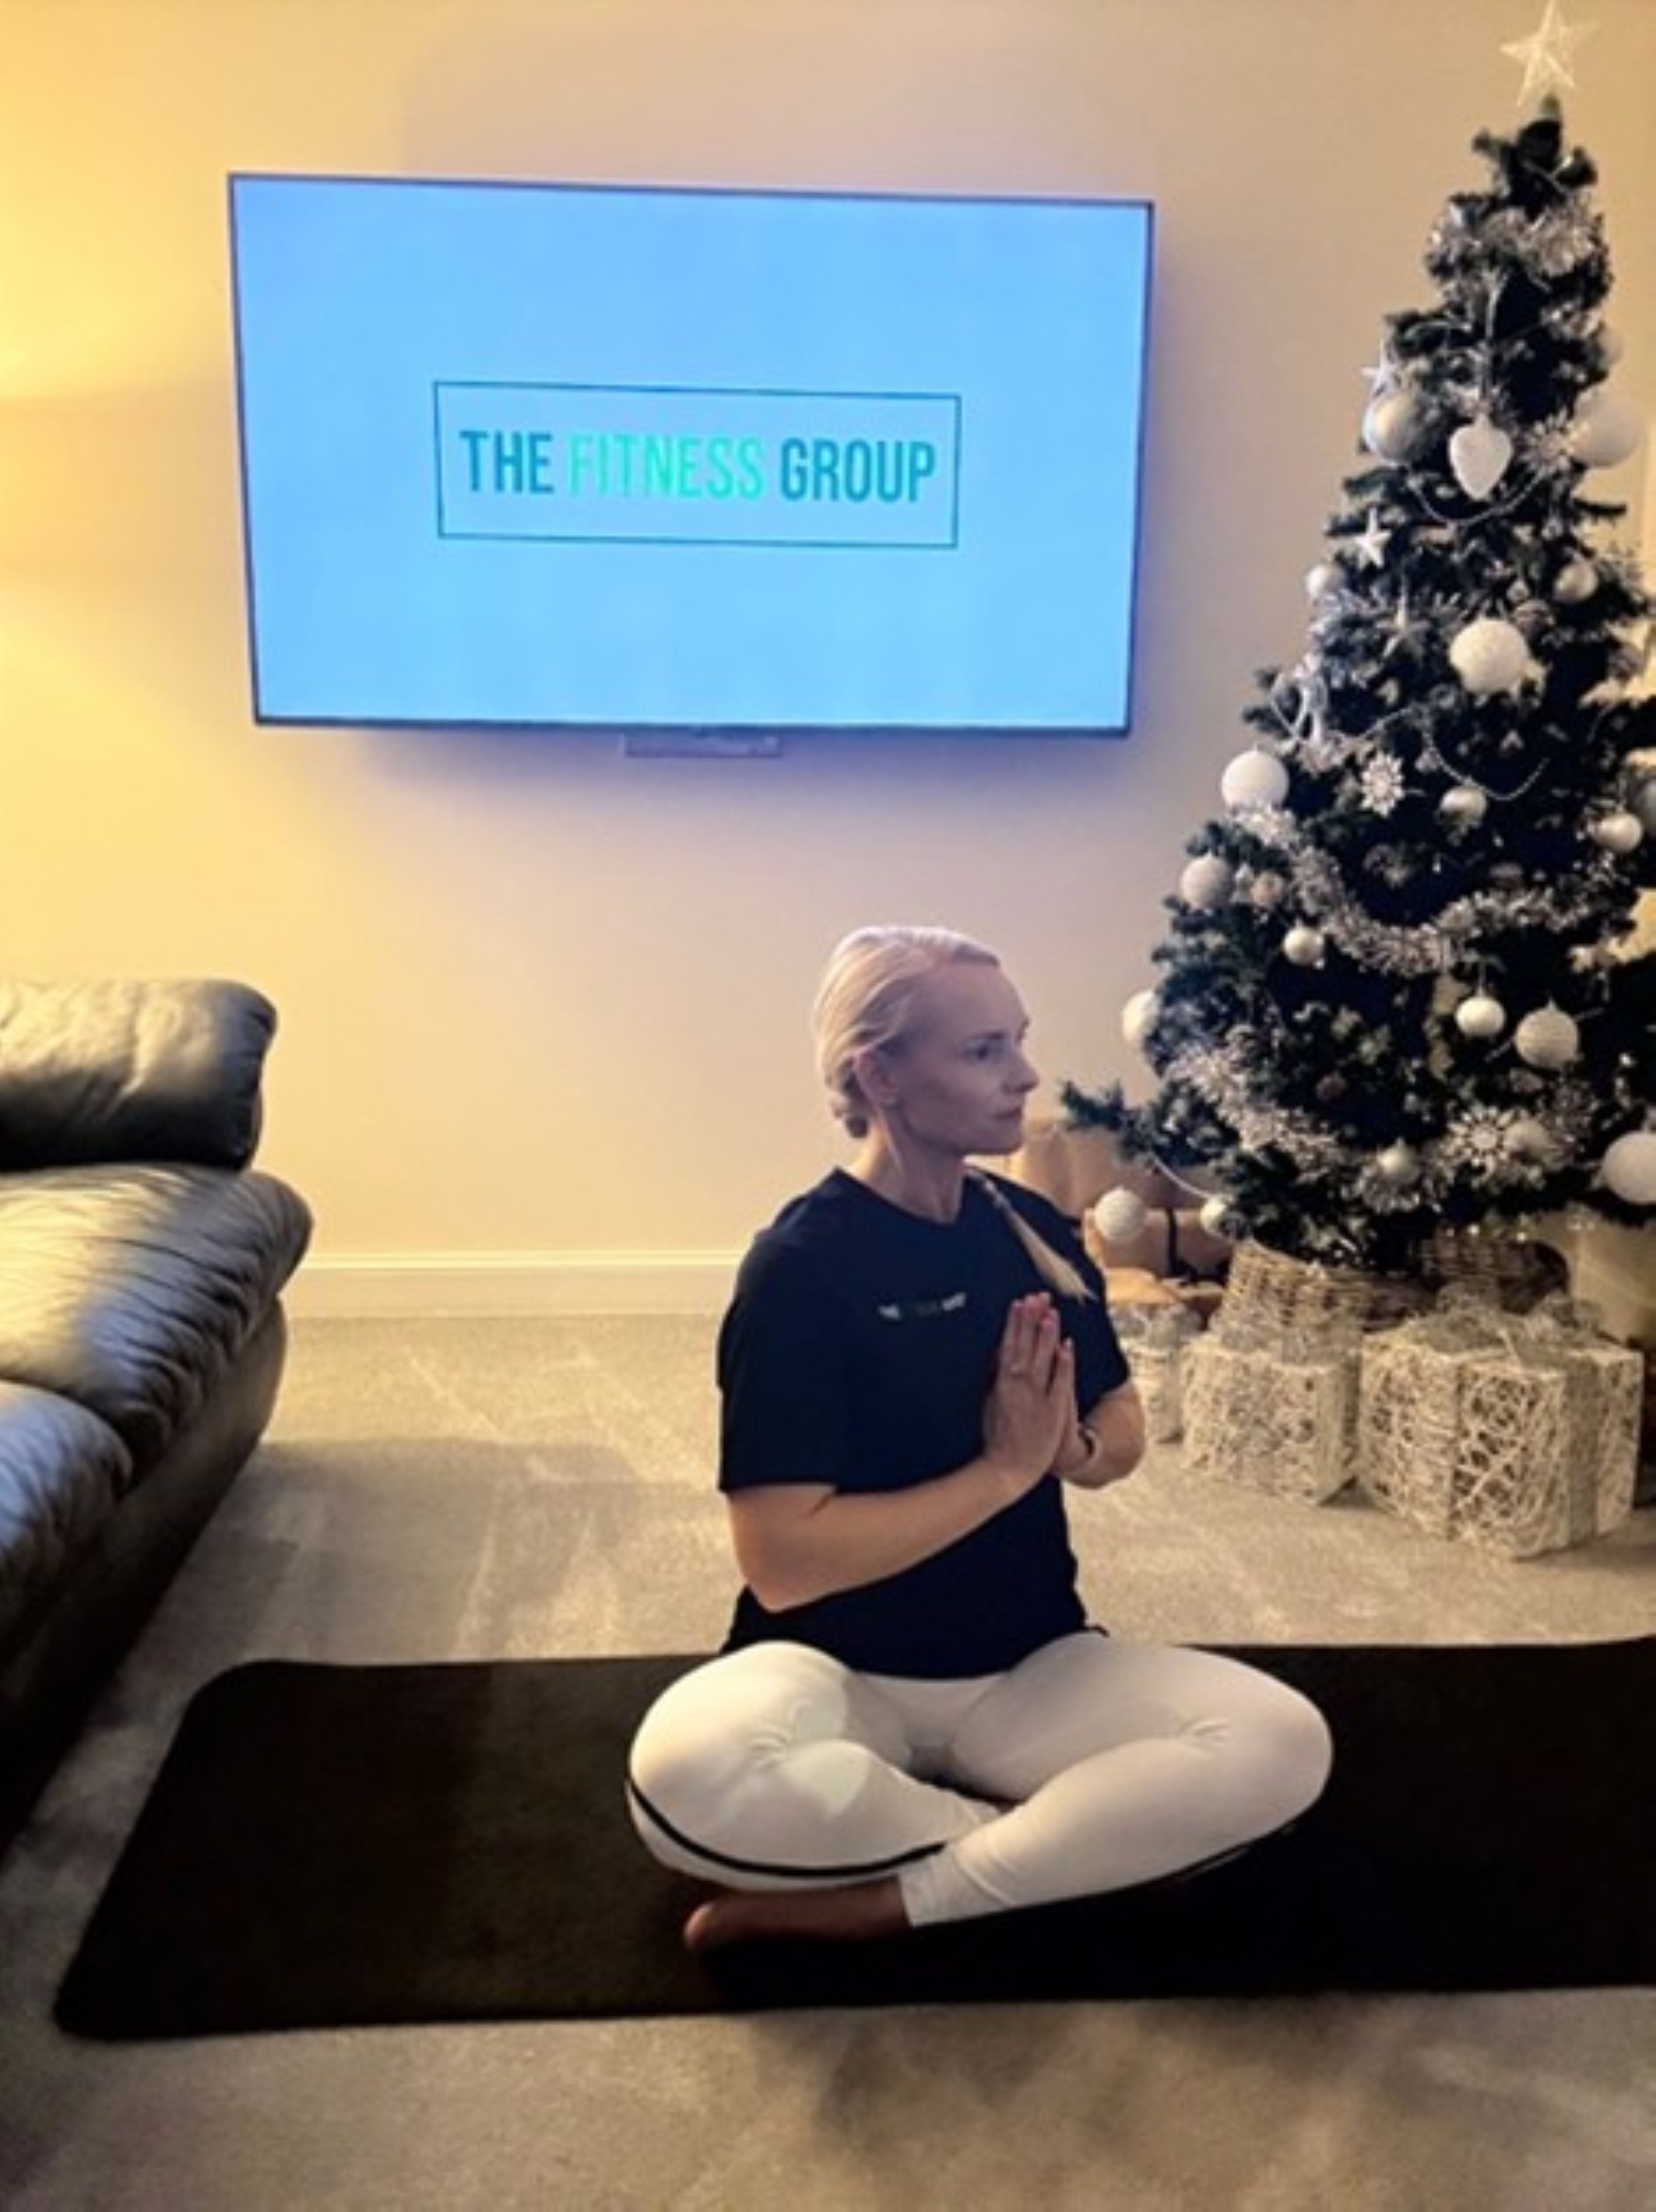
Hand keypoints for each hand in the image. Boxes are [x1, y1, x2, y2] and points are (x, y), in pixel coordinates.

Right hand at [982, 1293, 1073, 1491]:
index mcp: (1000, 1383)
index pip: (1008, 1345)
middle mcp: (1018, 1386)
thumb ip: (993, 1377)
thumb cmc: (996, 1437)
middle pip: (1026, 1346)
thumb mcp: (988, 1402)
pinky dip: (1064, 1362)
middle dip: (1031, 1320)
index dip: (1014, 1323)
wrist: (1008, 1469)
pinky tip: (1067, 1344)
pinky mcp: (1053, 1409)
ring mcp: (1037, 1397)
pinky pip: (1060, 1381)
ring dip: (1047, 1334)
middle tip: (1037, 1296)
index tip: (1018, 1302)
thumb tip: (998, 1352)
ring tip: (1051, 1311)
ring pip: (1042, 1358)